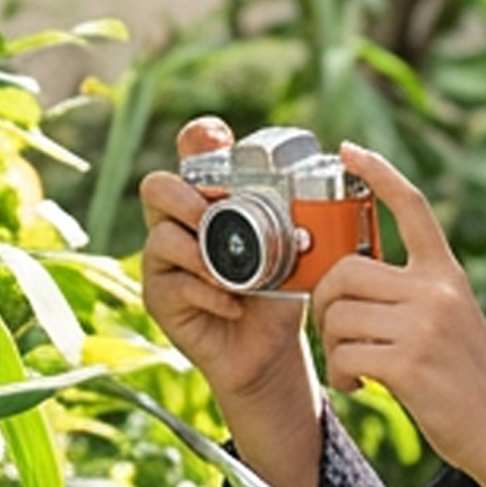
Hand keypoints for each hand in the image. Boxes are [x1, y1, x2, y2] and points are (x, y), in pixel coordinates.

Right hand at [139, 117, 321, 486]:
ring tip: (236, 276)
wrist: (272, 348)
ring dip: (201, 255)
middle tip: (215, 217)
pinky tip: (235, 305)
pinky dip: (209, 295)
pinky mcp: (161, 297)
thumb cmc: (283, 288)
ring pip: (160, 238)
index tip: (217, 138)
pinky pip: (174, 285)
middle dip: (185, 199)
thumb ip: (297, 213)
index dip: (198, 138)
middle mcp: (179, 221)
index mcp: (211, 197)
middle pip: (157, 187)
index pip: (191, 150)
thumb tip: (329, 173)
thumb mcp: (296, 245)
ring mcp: (164, 260)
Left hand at [313, 145, 485, 486]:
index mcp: (447, 275)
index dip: (377, 173)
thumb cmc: (471, 383)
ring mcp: (424, 326)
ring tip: (354, 369)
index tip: (349, 150)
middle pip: (346, 271)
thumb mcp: (453, 320)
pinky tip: (359, 387)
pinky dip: (342, 375)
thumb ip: (413, 295)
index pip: (412, 207)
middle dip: (326, 303)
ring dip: (334, 346)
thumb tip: (349, 284)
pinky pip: (345, 354)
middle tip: (336, 333)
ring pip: (339, 315)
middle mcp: (438, 291)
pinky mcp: (409, 364)